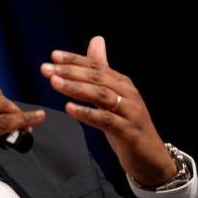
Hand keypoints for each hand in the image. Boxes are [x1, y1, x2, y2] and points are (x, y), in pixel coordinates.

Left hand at [41, 36, 176, 186]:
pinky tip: (69, 109)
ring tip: (54, 83)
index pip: (96, 66)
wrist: (151, 157)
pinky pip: (106, 120)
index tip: (53, 56)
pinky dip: (87, 113)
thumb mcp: (113, 95)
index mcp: (122, 83)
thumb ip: (101, 70)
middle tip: (46, 69)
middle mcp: (128, 93)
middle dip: (69, 71)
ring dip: (76, 88)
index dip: (74, 60)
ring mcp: (130, 112)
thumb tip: (96, 39)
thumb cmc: (127, 123)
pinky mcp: (128, 132)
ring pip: (101, 95)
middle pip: (97, 78)